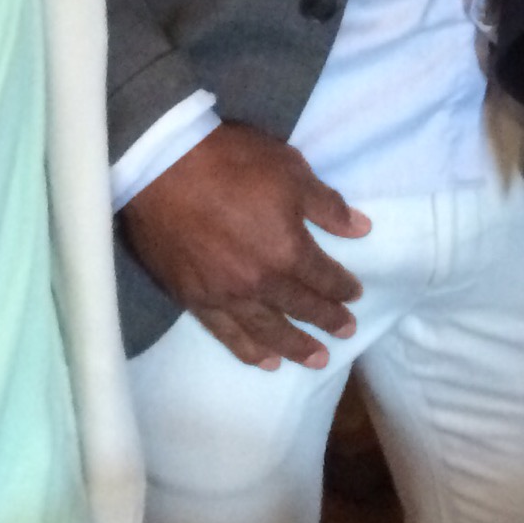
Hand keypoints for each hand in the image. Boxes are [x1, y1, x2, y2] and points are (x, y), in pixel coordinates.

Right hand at [119, 123, 370, 370]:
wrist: (162, 167)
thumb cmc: (232, 162)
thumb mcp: (291, 171)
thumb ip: (327, 206)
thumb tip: (361, 229)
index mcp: (288, 251)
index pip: (324, 277)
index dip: (343, 287)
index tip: (355, 294)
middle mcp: (260, 282)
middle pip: (301, 308)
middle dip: (327, 320)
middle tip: (347, 332)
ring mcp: (225, 296)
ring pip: (268, 331)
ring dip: (295, 347)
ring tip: (316, 360)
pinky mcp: (194, 300)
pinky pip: (226, 335)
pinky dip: (248, 351)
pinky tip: (264, 360)